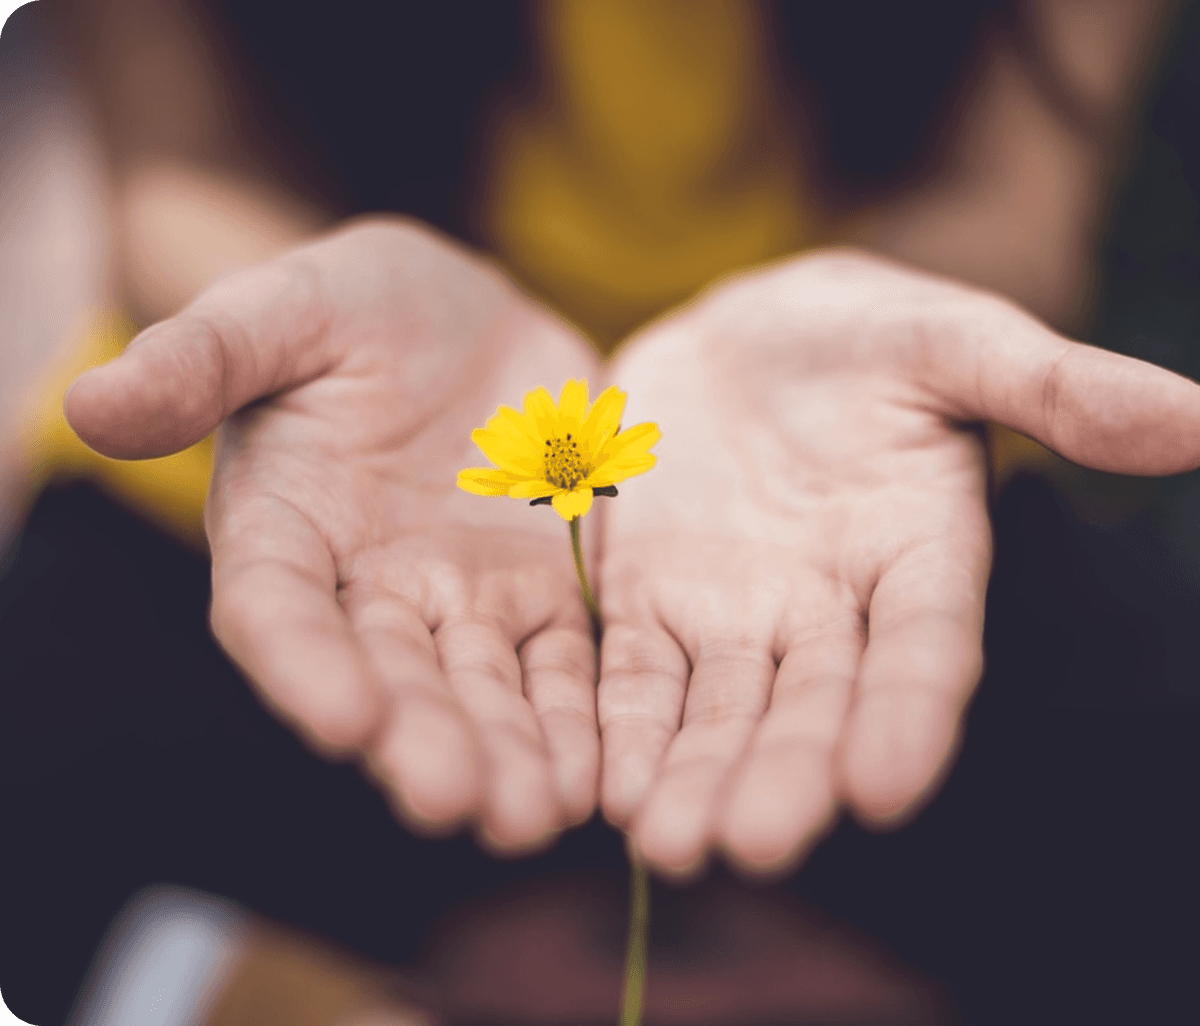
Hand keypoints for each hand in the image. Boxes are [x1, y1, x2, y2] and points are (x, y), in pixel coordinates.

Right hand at [66, 218, 601, 850]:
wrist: (466, 318)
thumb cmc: (356, 307)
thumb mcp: (284, 309)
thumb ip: (203, 357)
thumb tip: (90, 403)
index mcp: (285, 526)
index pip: (278, 609)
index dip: (303, 665)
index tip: (344, 720)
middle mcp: (368, 586)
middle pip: (389, 676)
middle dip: (420, 740)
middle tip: (456, 802)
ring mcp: (461, 598)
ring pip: (482, 689)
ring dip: (507, 755)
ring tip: (535, 816)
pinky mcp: (541, 593)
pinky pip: (561, 665)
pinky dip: (577, 719)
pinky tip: (598, 775)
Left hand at [597, 248, 1199, 875]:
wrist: (745, 337)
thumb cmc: (863, 335)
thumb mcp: (952, 340)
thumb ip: (1055, 386)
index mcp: (919, 554)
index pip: (925, 647)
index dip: (910, 713)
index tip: (886, 787)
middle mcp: (830, 609)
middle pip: (812, 704)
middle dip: (784, 774)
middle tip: (751, 845)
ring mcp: (735, 613)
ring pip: (719, 710)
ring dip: (694, 777)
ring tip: (668, 846)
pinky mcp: (650, 601)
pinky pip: (635, 674)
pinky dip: (621, 728)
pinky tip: (604, 790)